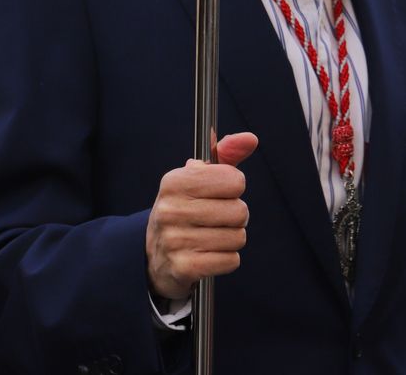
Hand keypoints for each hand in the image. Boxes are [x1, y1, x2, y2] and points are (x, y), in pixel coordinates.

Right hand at [146, 132, 257, 299]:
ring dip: (232, 238)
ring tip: (213, 236)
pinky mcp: (183, 267)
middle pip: (239, 211)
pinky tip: (210, 254)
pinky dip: (227, 259)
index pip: (234, 180)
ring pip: (238, 237)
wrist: (154, 255)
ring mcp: (175, 240)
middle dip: (236, 216)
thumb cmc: (184, 208)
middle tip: (218, 218)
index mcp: (174, 181)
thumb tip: (251, 138)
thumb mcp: (197, 178)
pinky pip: (231, 260)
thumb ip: (226, 155)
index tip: (220, 192)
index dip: (233, 187)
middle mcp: (170, 209)